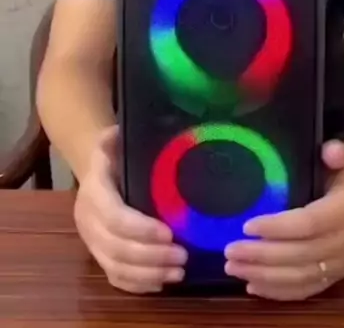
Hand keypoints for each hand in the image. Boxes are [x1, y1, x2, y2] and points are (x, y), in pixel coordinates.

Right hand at [73, 125, 187, 293]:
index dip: (141, 228)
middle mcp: (88, 221)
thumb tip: (117, 131)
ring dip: (149, 273)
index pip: (115, 217)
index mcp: (94, 192)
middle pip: (117, 248)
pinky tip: (162, 281)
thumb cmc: (113, 155)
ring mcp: (92, 242)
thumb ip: (114, 137)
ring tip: (179, 271)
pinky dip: (138, 284)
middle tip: (183, 255)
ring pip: (116, 267)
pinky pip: (115, 278)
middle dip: (151, 255)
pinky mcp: (99, 256)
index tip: (169, 232)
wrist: (94, 172)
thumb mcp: (112, 141)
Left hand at [224, 141, 343, 300]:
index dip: (278, 227)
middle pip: (300, 254)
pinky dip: (277, 292)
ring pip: (299, 277)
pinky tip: (252, 285)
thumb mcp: (343, 158)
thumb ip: (336, 153)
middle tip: (230, 251)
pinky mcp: (333, 279)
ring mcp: (341, 265)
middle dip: (262, 255)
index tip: (246, 226)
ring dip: (263, 276)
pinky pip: (304, 291)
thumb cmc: (343, 176)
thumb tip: (330, 151)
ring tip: (232, 268)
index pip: (309, 224)